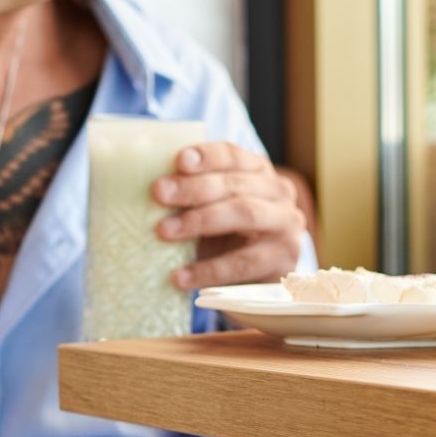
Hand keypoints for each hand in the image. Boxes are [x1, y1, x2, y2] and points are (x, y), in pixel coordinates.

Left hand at [152, 143, 307, 289]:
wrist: (259, 281)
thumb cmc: (227, 236)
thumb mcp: (213, 208)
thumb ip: (192, 195)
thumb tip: (149, 189)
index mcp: (258, 171)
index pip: (233, 155)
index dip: (207, 156)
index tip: (178, 160)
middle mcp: (279, 192)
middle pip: (236, 185)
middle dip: (194, 188)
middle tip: (158, 193)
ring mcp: (286, 225)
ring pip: (245, 214)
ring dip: (200, 221)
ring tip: (163, 231)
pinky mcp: (283, 260)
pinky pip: (243, 263)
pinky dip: (209, 270)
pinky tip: (180, 276)